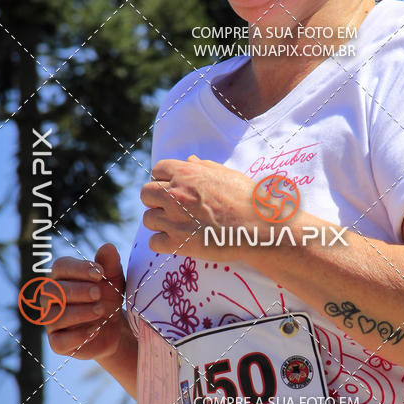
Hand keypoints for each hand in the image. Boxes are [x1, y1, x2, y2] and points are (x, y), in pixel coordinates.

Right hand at [46, 243, 125, 361]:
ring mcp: (51, 321)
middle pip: (52, 291)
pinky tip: (95, 329)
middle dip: (77, 291)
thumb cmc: (108, 296)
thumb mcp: (113, 279)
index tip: (100, 273)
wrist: (115, 327)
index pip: (60, 267)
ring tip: (101, 310)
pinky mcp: (57, 343)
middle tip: (99, 293)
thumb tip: (108, 247)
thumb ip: (110, 264)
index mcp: (61, 277)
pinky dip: (79, 336)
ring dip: (80, 312)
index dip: (79, 268)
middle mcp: (50, 298)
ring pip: (55, 316)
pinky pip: (59, 341)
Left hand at [140, 156, 256, 259]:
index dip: (163, 179)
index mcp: (186, 174)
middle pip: (145, 193)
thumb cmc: (247, 199)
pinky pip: (154, 242)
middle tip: (171, 208)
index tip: (172, 188)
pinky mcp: (178, 243)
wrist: (258, 227)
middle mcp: (175, 194)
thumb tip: (189, 160)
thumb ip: (204, 167)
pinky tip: (177, 242)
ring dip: (159, 222)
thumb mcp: (227, 175)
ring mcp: (174, 219)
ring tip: (177, 226)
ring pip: (148, 219)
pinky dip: (163, 243)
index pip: (157, 170)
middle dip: (155, 200)